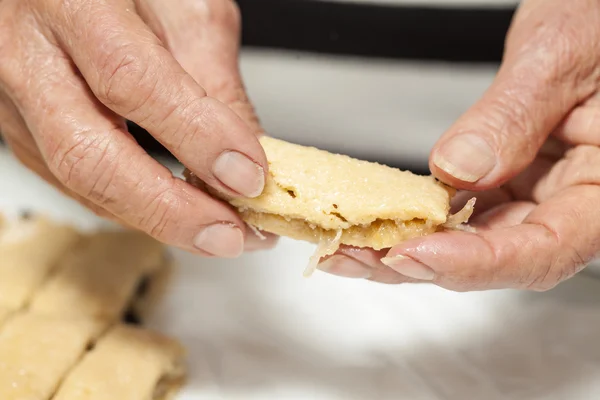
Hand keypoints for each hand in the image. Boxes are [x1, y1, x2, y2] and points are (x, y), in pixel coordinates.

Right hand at [0, 0, 276, 255]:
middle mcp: (25, 53)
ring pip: (80, 181)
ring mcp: (12, 98)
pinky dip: (131, 206)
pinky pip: (73, 182)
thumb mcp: (183, 8)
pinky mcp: (18, 129)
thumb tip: (245, 155)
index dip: (195, 137)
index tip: (247, 176)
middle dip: (169, 210)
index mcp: (71, 1)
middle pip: (89, 155)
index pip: (132, 80)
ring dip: (156, 218)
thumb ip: (212, 80)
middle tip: (230, 235)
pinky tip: (173, 213)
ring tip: (219, 231)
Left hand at [319, 0, 599, 290]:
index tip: (413, 253)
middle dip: (417, 262)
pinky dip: (417, 216)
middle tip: (353, 256)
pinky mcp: (506, 179)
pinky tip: (377, 217)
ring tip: (348, 245)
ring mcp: (534, 194)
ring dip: (405, 246)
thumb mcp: (561, 55)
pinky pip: (461, 209)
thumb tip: (460, 168)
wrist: (595, 12)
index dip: (474, 262)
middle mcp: (569, 203)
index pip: (542, 248)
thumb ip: (514, 116)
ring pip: (469, 239)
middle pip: (494, 256)